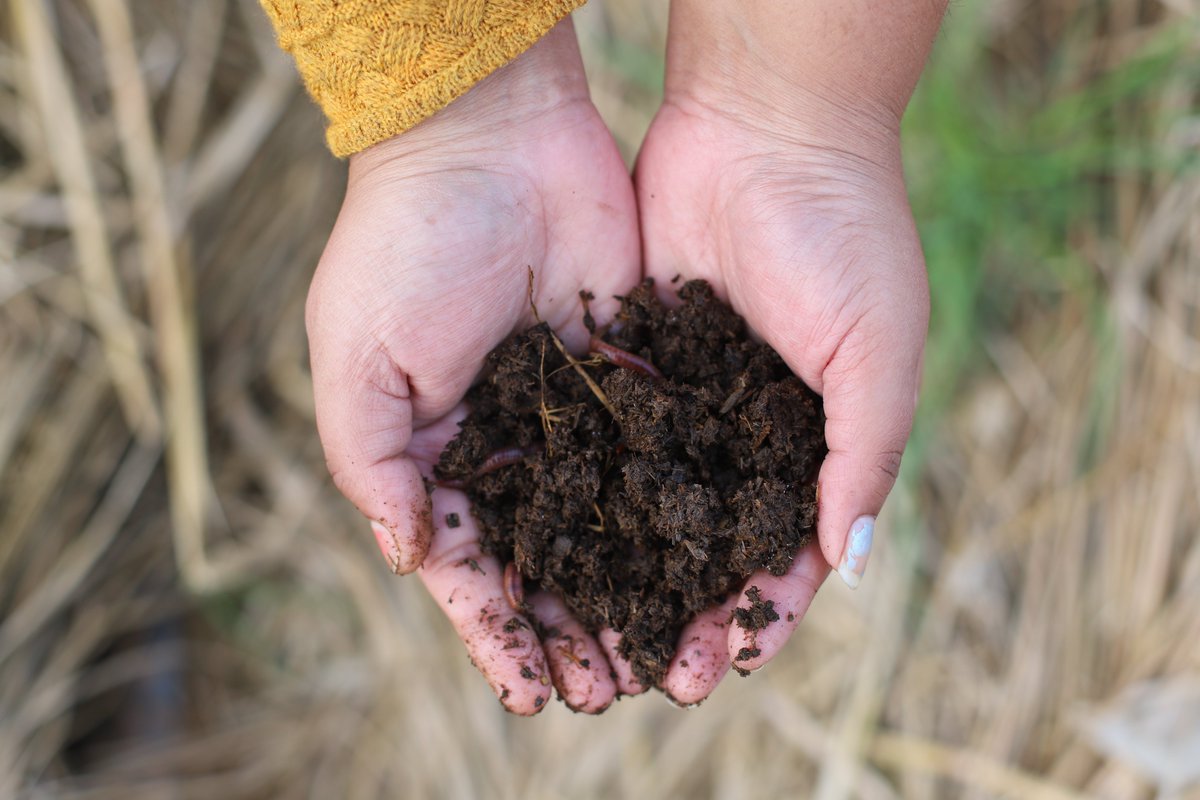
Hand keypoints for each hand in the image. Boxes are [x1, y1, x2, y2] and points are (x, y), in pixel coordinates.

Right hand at [306, 21, 640, 713]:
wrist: (491, 140)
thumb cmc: (403, 246)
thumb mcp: (357, 363)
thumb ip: (374, 467)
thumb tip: (410, 558)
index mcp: (437, 453)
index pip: (468, 566)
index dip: (498, 632)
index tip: (532, 692)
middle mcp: (508, 444)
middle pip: (548, 560)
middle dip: (576, 629)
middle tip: (614, 691)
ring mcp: (573, 415)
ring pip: (610, 523)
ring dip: (634, 592)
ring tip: (667, 655)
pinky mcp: (631, 377)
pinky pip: (655, 457)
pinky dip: (675, 514)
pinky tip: (703, 564)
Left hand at [636, 92, 928, 703]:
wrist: (767, 126)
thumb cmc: (845, 235)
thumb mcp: (880, 352)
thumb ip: (865, 456)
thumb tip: (847, 564)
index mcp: (819, 435)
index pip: (792, 547)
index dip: (764, 611)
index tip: (725, 664)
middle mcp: (751, 425)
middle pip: (715, 540)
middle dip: (686, 606)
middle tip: (649, 673)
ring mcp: (690, 393)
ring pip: (658, 499)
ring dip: (633, 566)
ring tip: (597, 628)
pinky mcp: (636, 354)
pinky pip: (613, 434)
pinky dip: (594, 488)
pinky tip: (563, 539)